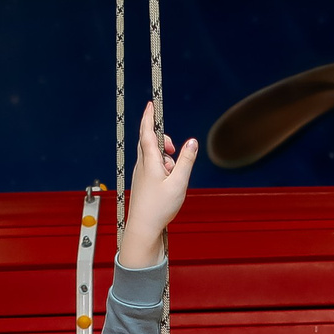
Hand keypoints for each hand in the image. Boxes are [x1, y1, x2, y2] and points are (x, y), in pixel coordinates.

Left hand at [116, 102, 197, 265]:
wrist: (143, 229)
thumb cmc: (159, 208)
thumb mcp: (179, 183)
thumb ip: (186, 161)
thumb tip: (192, 142)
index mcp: (149, 162)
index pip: (147, 132)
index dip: (149, 117)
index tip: (151, 104)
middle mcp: (142, 165)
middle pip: (151, 142)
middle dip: (165, 140)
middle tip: (176, 149)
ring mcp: (141, 174)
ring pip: (153, 156)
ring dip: (166, 159)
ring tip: (174, 175)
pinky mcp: (142, 182)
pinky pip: (153, 167)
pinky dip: (163, 168)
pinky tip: (169, 183)